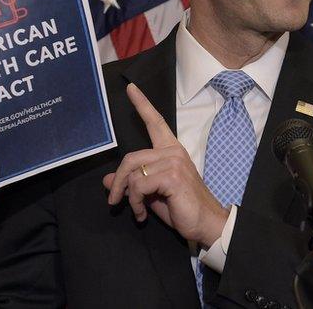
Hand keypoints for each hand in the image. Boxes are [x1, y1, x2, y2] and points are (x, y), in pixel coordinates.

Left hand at [102, 83, 229, 247]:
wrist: (206, 224)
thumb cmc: (181, 208)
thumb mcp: (151, 194)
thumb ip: (132, 184)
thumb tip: (107, 180)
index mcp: (171, 150)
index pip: (155, 122)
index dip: (142, 104)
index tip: (130, 88)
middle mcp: (172, 151)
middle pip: (130, 157)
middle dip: (117, 182)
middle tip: (113, 201)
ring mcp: (173, 162)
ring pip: (132, 173)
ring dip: (129, 197)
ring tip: (136, 211)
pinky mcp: (172, 176)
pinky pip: (139, 185)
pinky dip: (135, 202)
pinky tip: (142, 214)